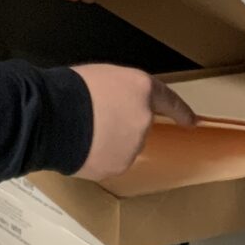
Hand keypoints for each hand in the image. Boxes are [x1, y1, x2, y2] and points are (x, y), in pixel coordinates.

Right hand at [73, 65, 194, 179]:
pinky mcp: (118, 167)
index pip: (168, 100)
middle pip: (137, 125)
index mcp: (141, 89)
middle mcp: (144, 119)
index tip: (191, 121)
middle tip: (91, 117)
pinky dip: (97, 157)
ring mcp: (133, 146)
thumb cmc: (71, 90)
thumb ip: (119, 91)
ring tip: (81, 132)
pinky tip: (80, 147)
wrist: (53, 117)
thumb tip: (117, 105)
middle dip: (119, 124)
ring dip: (107, 142)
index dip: (180, 111)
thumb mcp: (100, 77)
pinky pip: (109, 162)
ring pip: (123, 146)